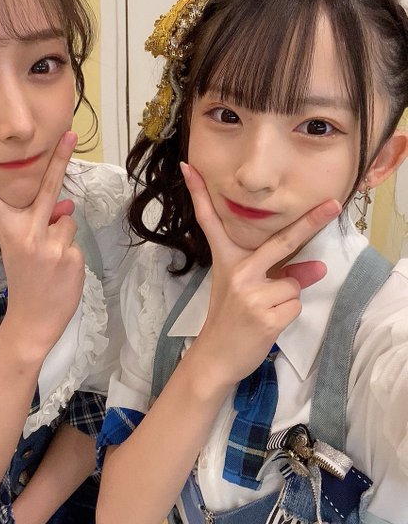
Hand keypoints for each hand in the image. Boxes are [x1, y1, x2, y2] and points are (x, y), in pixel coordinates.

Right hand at [0, 131, 84, 355]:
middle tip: (71, 134)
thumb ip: (43, 224)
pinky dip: (70, 251)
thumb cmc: (26, 285)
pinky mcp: (72, 256)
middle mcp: (31, 234)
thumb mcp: (23, 252)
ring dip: (62, 234)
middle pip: (48, 189)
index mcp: (11, 232)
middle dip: (60, 158)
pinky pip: (75, 241)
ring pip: (67, 220)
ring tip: (51, 258)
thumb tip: (66, 203)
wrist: (33, 322)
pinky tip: (60, 270)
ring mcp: (53, 245)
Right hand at [181, 162, 340, 386]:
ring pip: (294, 284)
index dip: (199, 194)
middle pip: (281, 242)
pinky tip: (268, 324)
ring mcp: (251, 294)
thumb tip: (319, 268)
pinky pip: (295, 305)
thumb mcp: (246, 290)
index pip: (210, 222)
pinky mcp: (266, 316)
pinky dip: (289, 314)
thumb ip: (280, 273)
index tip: (189, 167)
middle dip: (310, 222)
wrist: (215, 356)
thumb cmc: (229, 318)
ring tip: (265, 311)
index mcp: (226, 260)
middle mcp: (238, 273)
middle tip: (334, 205)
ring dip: (288, 298)